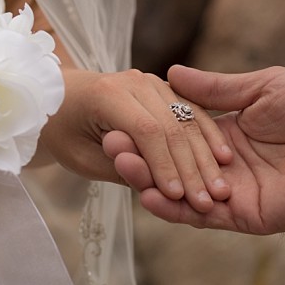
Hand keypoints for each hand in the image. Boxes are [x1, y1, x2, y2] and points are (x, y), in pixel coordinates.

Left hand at [39, 68, 232, 212]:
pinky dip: (208, 135)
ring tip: (220, 189)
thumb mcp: (80, 157)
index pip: (147, 131)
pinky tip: (224, 158)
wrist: (61, 98)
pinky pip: (191, 112)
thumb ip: (118, 167)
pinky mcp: (164, 89)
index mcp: (107, 94)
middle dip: (191, 168)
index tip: (177, 197)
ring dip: (206, 156)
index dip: (164, 165)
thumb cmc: (64, 133)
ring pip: (187, 120)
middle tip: (207, 202)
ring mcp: (152, 82)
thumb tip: (155, 181)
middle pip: (172, 126)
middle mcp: (134, 82)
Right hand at [104, 65, 284, 234]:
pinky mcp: (248, 216)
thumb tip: (172, 74)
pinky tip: (148, 194)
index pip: (181, 138)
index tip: (120, 119)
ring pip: (182, 192)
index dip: (151, 131)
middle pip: (175, 167)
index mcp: (232, 135)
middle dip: (142, 157)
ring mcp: (236, 193)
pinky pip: (203, 217)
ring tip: (119, 162)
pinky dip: (175, 208)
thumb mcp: (262, 88)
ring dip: (149, 181)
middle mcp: (229, 167)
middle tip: (110, 143)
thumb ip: (216, 90)